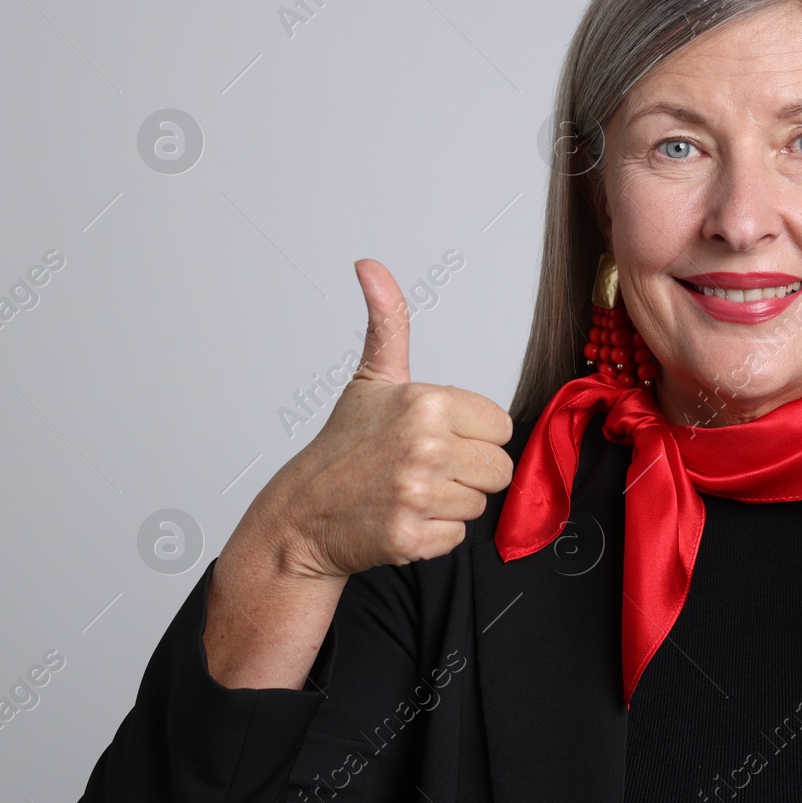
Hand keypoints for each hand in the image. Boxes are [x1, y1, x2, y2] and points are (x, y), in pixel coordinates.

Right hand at [254, 259, 514, 578]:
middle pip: (499, 467)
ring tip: (409, 490)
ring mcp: (416, 494)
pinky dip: (434, 532)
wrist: (302, 514)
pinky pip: (458, 534)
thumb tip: (369, 264)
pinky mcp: (412, 537)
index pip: (499, 426)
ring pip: (480, 502)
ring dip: (450, 502)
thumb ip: (387, 322)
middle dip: (467, 471)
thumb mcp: (372, 378)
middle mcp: (424, 446)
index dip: (472, 434)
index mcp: (426, 403)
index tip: (435, 436)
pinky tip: (402, 517)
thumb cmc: (344, 446)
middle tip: (421, 467)